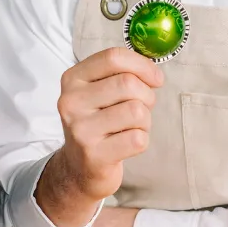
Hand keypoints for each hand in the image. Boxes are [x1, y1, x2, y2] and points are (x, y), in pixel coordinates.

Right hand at [36, 48, 162, 226]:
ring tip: (132, 127)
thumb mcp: (97, 92)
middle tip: (142, 107)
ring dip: (145, 120)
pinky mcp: (94, 155)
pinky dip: (141, 140)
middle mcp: (71, 102)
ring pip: (136, 111)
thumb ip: (120, 74)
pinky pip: (138, 138)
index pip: (113, 57)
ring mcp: (81, 130)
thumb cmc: (97, 122)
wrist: (78, 169)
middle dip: (147, 95)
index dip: (142, 65)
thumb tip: (154, 73)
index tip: (156, 78)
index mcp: (72, 79)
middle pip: (128, 83)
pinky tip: (126, 143)